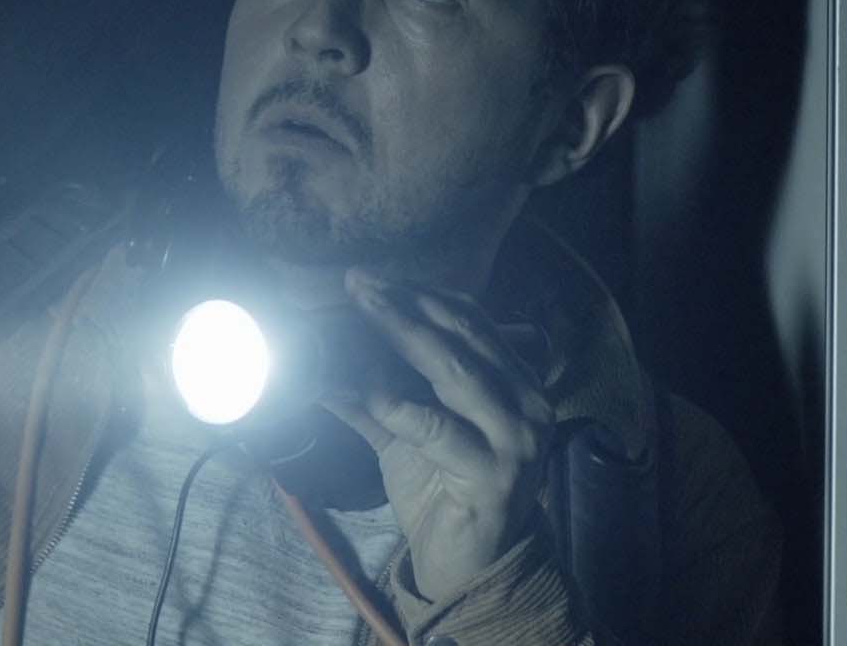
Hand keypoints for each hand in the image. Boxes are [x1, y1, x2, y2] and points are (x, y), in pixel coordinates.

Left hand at [321, 269, 553, 601]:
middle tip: (356, 283)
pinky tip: (357, 387)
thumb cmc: (442, 492)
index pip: (469, 320)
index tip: (367, 278)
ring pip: (453, 370)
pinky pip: (433, 427)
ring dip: (400, 337)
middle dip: (404, 304)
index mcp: (514, 381)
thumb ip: (372, 392)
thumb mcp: (406, 433)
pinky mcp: (494, 473)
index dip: (418, 294)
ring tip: (356, 315)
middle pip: (462, 334)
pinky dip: (391, 403)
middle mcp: (526, 400)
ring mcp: (517, 436)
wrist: (470, 567)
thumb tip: (320, 354)